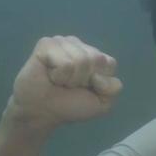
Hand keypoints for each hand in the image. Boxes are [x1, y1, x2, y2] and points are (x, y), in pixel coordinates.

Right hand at [6, 36, 122, 132]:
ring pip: (81, 60)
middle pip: (96, 59)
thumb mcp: (102, 103)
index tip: (86, 88)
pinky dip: (59, 76)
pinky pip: (65, 63)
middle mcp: (79, 46)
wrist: (42, 112)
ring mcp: (62, 42)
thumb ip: (113, 88)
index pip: (109, 63)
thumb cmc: (70, 105)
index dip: (100, 83)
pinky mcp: (46, 44)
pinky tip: (50, 76)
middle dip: (84, 80)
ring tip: (59, 81)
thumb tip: (98, 75)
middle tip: (69, 85)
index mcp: (94, 56)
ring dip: (70, 79)